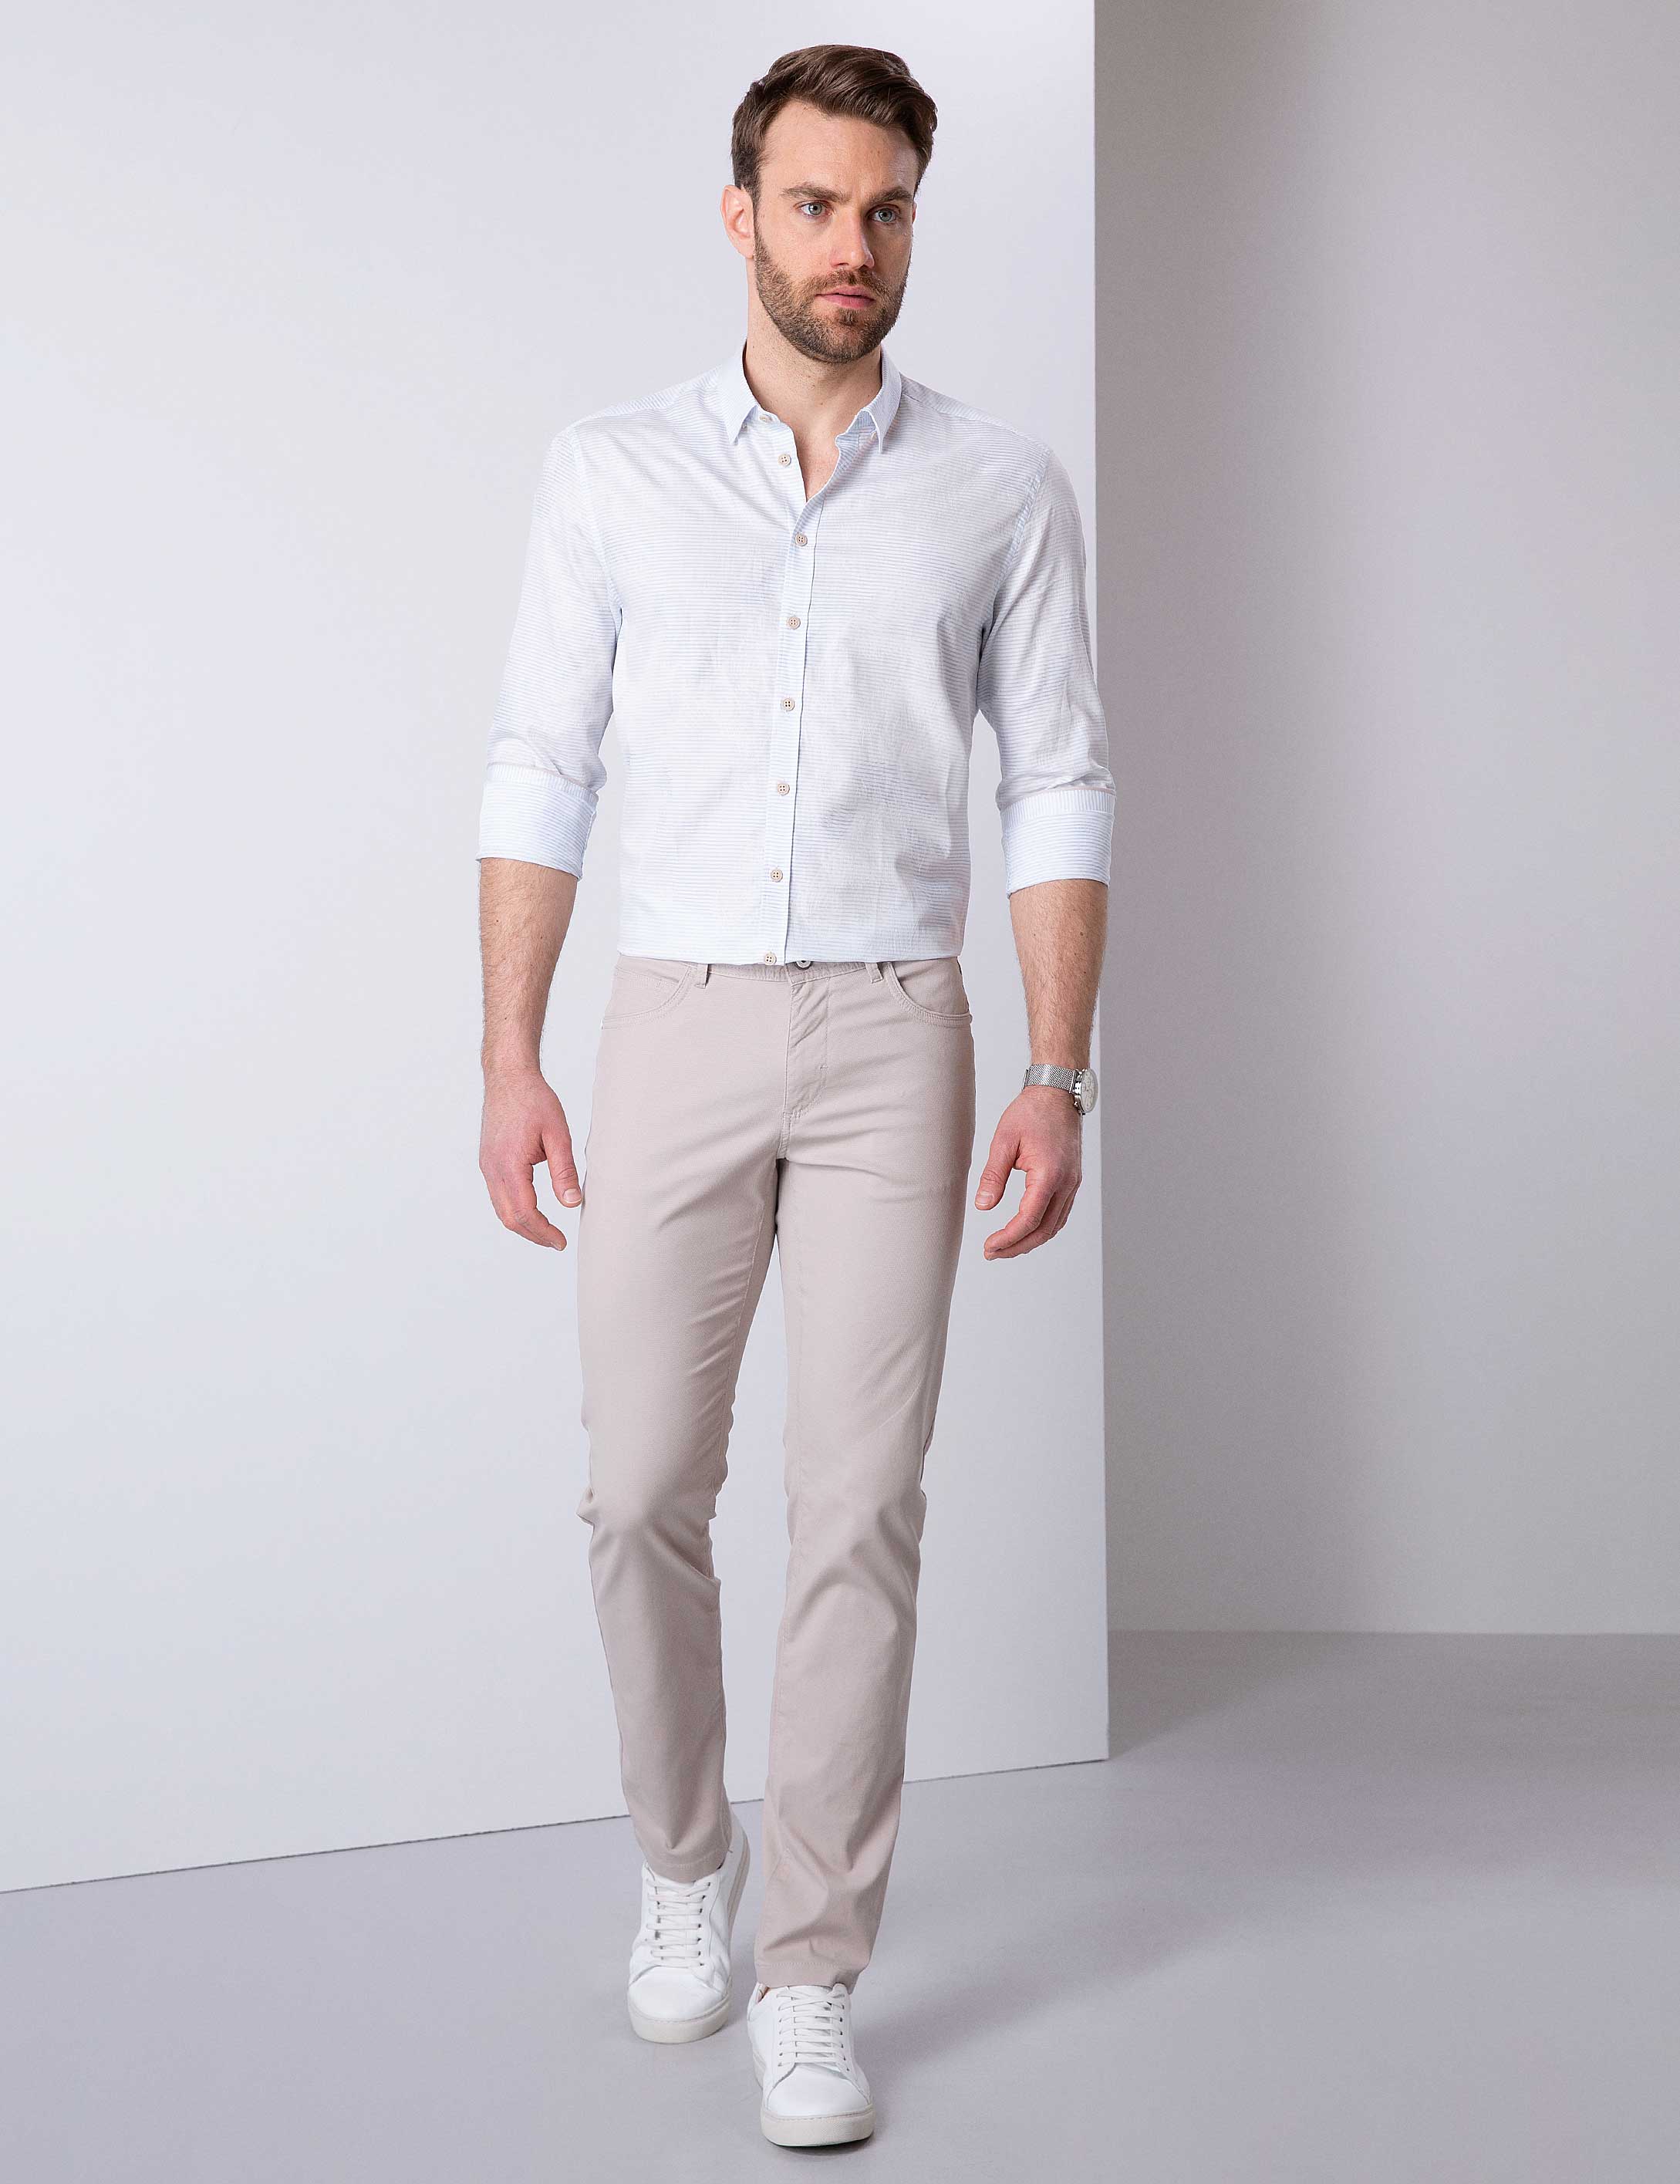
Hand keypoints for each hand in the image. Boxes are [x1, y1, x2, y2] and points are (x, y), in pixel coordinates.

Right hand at [480, 1066, 580, 1248]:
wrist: (508, 1076)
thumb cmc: (534, 1099)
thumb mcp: (557, 1134)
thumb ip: (564, 1171)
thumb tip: (572, 1203)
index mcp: (509, 1164)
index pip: (525, 1212)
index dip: (544, 1232)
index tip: (561, 1242)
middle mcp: (492, 1169)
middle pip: (509, 1217)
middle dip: (533, 1234)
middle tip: (556, 1242)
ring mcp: (486, 1165)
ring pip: (501, 1208)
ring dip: (522, 1224)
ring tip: (546, 1231)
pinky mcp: (487, 1160)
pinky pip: (498, 1194)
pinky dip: (513, 1209)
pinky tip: (531, 1209)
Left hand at [974, 1086, 1082, 1258]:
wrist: (1058, 1094)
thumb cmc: (1031, 1112)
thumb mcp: (1004, 1141)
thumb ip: (993, 1177)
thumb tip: (983, 1207)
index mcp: (1049, 1174)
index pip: (1029, 1219)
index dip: (1008, 1238)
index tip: (989, 1247)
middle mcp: (1066, 1183)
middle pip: (1044, 1230)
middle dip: (1017, 1247)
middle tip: (992, 1253)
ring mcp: (1073, 1183)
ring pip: (1055, 1226)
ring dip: (1031, 1241)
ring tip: (1006, 1247)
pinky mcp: (1072, 1181)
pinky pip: (1060, 1214)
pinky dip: (1044, 1228)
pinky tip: (1027, 1231)